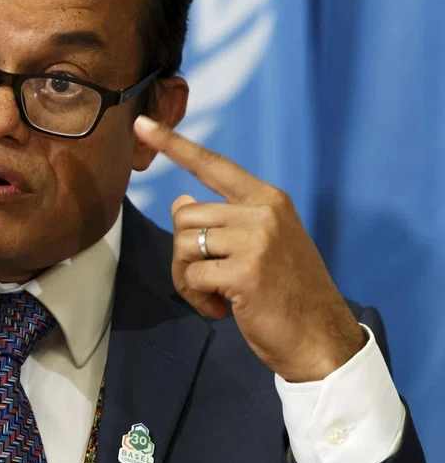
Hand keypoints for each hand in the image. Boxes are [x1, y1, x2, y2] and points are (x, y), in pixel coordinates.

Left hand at [133, 115, 365, 382]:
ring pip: (183, 244)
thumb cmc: (286, 292)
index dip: (173, 144)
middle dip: (184, 253)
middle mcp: (263, 212)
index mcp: (268, 199)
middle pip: (185, 215)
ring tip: (215, 296)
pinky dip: (197, 297)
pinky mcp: (245, 271)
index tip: (141, 124)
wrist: (321, 339)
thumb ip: (225, 220)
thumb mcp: (260, 245)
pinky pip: (191, 275)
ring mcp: (255, 240)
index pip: (212, 165)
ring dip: (187, 278)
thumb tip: (181, 201)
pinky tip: (223, 310)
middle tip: (207, 282)